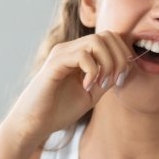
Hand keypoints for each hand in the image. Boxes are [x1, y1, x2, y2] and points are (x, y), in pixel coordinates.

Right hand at [1, 32, 131, 147]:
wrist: (34, 124)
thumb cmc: (58, 111)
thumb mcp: (91, 94)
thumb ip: (106, 79)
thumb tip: (124, 67)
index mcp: (78, 54)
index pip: (109, 38)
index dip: (122, 55)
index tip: (119, 80)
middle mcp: (69, 49)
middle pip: (106, 35)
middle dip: (119, 58)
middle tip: (115, 81)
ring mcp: (61, 54)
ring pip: (96, 41)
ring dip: (107, 63)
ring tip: (101, 84)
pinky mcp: (54, 64)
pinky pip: (82, 55)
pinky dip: (92, 71)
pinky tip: (87, 87)